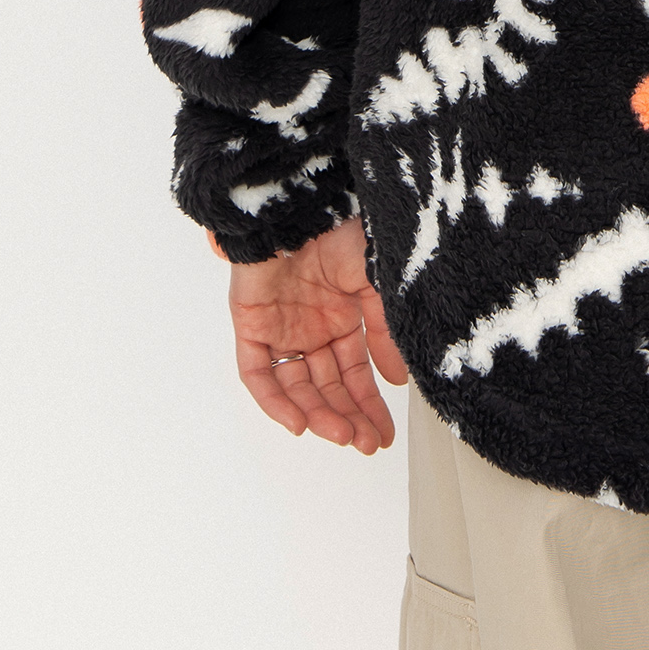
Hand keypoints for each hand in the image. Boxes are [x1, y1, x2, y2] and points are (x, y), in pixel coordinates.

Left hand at [217, 215, 408, 453]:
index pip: (354, 373)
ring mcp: (280, 328)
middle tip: (366, 443)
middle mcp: (311, 328)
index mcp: (341, 316)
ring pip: (296, 386)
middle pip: (327, 386)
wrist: (301, 206)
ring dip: (318, 414)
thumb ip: (384, 333)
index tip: (384, 433)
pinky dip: (276, 400)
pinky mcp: (250, 325)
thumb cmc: (341, 231)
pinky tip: (299, 421)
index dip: (368, 404)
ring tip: (341, 435)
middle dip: (347, 417)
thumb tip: (397, 379)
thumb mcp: (376, 285)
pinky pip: (258, 373)